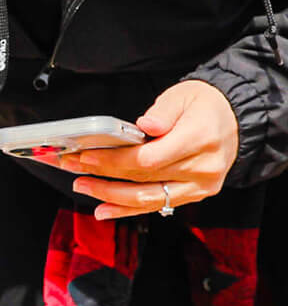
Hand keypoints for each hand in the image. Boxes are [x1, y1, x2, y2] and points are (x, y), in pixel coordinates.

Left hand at [53, 80, 238, 219]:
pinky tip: (103, 210)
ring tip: (82, 187)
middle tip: (71, 168)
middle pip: (144, 178)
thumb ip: (162, 112)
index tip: (86, 156)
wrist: (234, 119)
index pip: (149, 158)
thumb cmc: (204, 105)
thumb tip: (143, 126)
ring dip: (111, 196)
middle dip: (103, 175)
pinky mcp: (195, 194)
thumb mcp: (182, 96)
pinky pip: (158, 205)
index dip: (114, 161)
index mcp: (200, 139)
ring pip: (149, 198)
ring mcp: (201, 185)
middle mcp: (204, 167)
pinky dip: (128, 209)